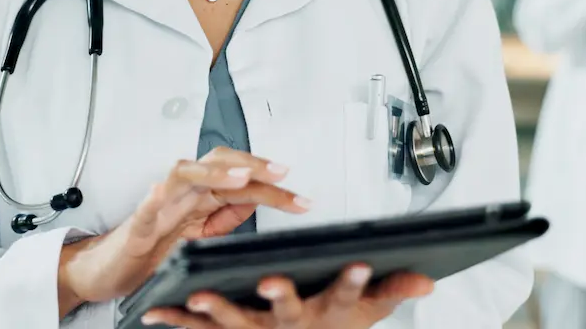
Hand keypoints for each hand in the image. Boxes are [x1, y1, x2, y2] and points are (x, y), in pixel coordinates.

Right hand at [57, 148, 308, 315]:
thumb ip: (227, 216)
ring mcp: (158, 207)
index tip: (301, 197)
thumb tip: (257, 199)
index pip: (240, 181)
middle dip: (250, 165)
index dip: (271, 184)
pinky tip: (160, 191)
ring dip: (212, 172)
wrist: (109, 270)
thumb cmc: (152, 248)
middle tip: (280, 173)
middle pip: (216, 164)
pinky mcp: (135, 227)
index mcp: (200, 197)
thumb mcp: (201, 235)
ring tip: (239, 176)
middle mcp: (181, 194)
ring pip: (183, 174)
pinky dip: (152, 198)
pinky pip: (144, 208)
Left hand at [142, 264, 434, 327]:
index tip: (360, 262)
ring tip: (201, 294)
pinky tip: (156, 310)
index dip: (356, 282)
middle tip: (271, 282)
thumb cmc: (333, 327)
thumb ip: (396, 292)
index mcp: (328, 312)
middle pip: (288, 311)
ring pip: (236, 323)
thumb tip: (429, 281)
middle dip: (281, 297)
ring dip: (218, 309)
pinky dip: (177, 319)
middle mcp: (291, 326)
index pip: (348, 296)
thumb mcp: (370, 314)